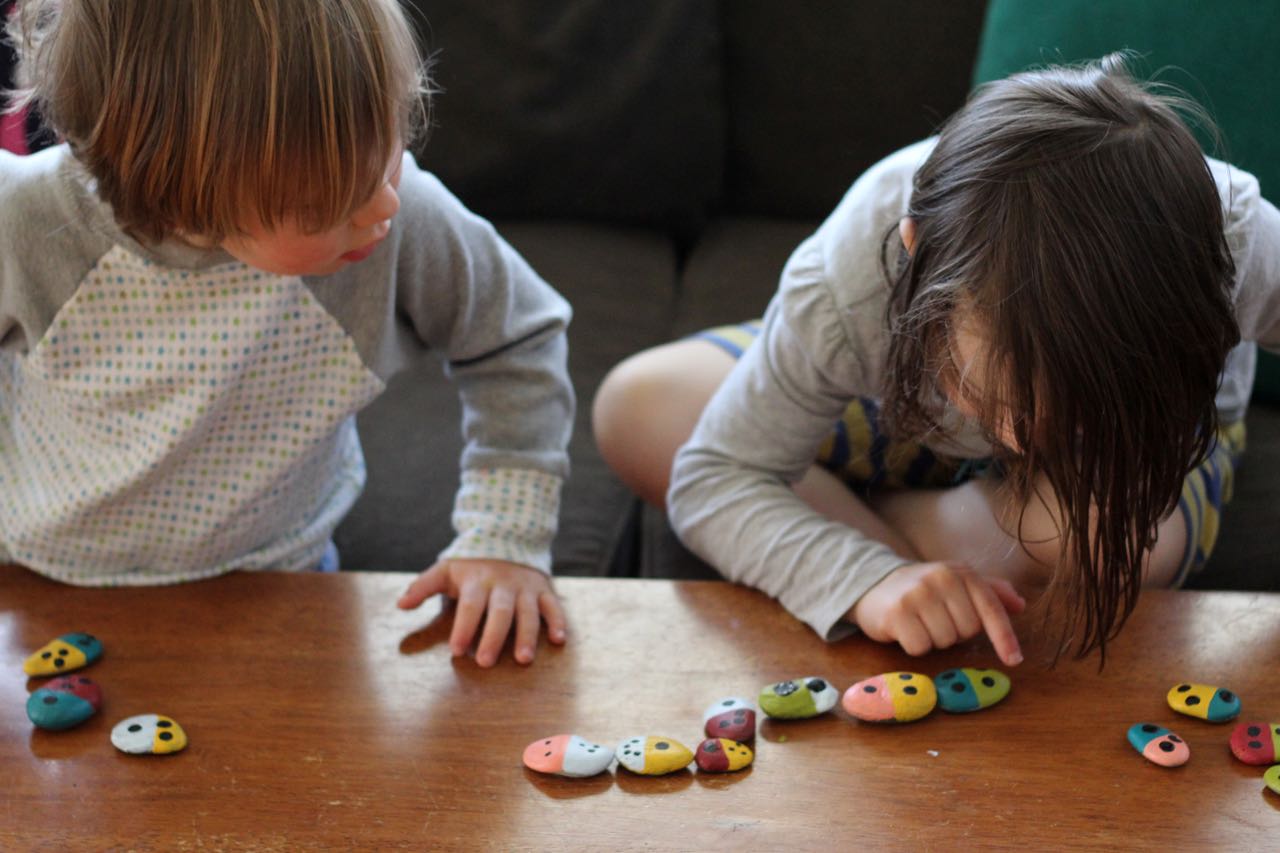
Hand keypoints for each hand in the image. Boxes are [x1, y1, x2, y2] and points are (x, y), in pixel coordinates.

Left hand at [396, 558, 566, 666]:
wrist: (507, 538)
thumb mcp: (445, 570)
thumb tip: (401, 605)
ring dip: (527, 635)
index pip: (470, 605)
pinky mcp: (544, 590)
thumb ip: (423, 587)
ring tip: (523, 659)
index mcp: (478, 581)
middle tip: (486, 662)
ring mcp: (526, 588)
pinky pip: (553, 605)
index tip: (457, 651)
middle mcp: (503, 584)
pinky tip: (559, 640)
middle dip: (494, 637)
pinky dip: (558, 621)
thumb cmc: (471, 565)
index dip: (464, 627)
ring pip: (528, 612)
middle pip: (500, 612)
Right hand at [849, 561, 1024, 666]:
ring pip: (945, 641)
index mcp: (960, 572)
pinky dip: (915, 646)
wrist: (872, 586)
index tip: (1014, 660)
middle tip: (937, 620)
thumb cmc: (922, 590)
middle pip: (968, 630)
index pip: (990, 608)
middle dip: (955, 633)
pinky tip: (905, 630)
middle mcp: (940, 579)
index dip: (1004, 637)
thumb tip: (1020, 605)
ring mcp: (917, 594)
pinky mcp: (896, 613)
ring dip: (934, 640)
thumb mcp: (956, 583)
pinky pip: (920, 647)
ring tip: (920, 623)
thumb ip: (990, 591)